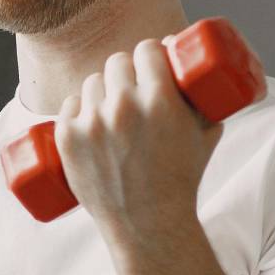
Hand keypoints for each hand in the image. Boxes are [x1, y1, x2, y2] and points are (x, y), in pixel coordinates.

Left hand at [54, 37, 222, 243]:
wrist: (149, 225)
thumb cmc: (181, 182)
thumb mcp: (205, 138)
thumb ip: (207, 105)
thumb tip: (202, 77)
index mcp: (159, 99)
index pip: (147, 50)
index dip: (150, 53)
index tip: (152, 62)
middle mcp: (123, 106)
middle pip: (118, 62)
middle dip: (127, 70)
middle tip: (132, 85)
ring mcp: (92, 122)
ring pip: (93, 82)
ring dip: (103, 88)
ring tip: (111, 105)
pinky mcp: (68, 138)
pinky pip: (70, 104)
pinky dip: (79, 108)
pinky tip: (87, 115)